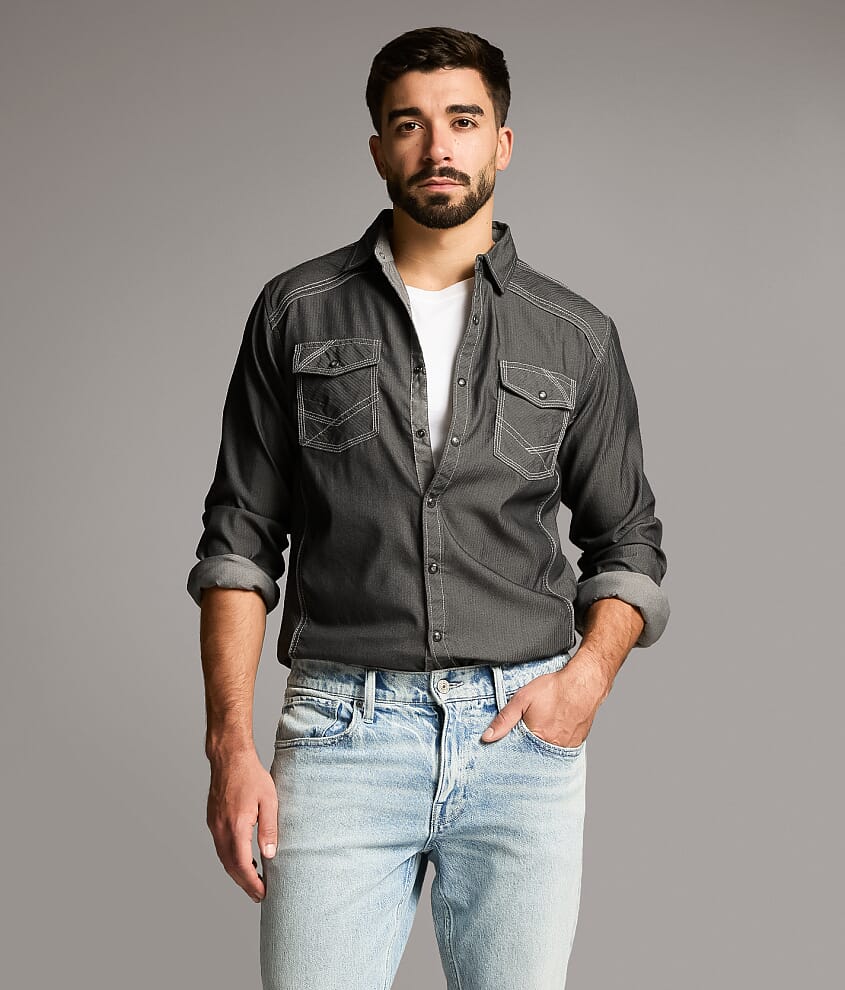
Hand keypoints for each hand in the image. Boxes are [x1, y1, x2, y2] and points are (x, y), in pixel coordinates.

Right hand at [206, 747, 277, 901]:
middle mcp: (221, 829)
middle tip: (258, 895)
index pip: (242, 865)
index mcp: (236, 826)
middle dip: (244, 883)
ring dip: (237, 872)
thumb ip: (269, 829)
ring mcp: (214, 825)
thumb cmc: (252, 776)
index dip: (252, 882)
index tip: (263, 893)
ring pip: (223, 858)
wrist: (229, 758)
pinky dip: (230, 858)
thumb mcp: (269, 800)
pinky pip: (220, 846)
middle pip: (230, 866)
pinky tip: (243, 858)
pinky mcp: (212, 820)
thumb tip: (270, 855)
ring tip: (253, 880)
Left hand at [480, 651, 611, 746]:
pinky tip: (551, 735)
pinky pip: (561, 751)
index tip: (504, 754)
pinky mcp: (577, 744)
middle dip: (525, 755)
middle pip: (533, 758)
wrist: (585, 683)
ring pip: (547, 755)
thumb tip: (488, 737)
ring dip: (540, 751)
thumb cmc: (555, 688)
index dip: (511, 754)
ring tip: (536, 739)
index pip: (518, 756)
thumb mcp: (523, 699)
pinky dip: (553, 747)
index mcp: (537, 738)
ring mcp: (567, 748)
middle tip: (521, 744)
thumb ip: (505, 719)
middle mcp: (553, 747)